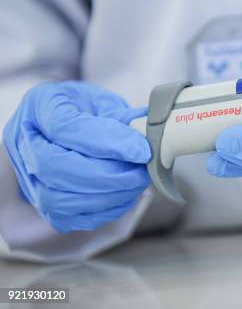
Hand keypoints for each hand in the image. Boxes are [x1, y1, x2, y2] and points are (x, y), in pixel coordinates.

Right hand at [2, 81, 150, 232]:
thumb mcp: (104, 100)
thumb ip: (118, 118)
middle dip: (105, 175)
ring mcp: (28, 175)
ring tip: (136, 185)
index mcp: (40, 104)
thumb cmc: (90, 108)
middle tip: (140, 173)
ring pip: (56, 199)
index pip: (64, 128)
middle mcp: (23, 142)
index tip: (141, 152)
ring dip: (105, 197)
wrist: (74, 122)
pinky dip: (101, 212)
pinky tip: (125, 198)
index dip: (106, 142)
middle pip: (53, 167)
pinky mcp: (42, 203)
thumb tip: (140, 146)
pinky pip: (67, 218)